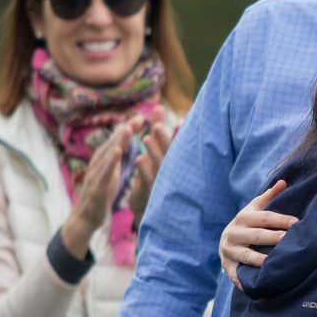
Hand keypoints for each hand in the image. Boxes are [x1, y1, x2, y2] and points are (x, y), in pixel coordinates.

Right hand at [61, 114, 146, 258]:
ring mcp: (96, 175)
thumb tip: (120, 144)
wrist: (86, 218)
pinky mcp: (96, 187)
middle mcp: (98, 164)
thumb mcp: (110, 173)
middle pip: (113, 143)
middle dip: (126, 130)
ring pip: (107, 154)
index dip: (128, 130)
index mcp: (104, 161)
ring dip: (118, 140)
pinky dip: (110, 161)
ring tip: (128, 128)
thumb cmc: (100, 194)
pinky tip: (118, 152)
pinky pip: (104, 172)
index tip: (143, 118)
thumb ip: (114, 159)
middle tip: (141, 117)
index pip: (117, 142)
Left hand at [128, 105, 172, 224]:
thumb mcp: (155, 153)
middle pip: (169, 153)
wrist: (147, 209)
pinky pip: (148, 180)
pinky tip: (138, 159)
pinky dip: (143, 170)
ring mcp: (162, 182)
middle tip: (157, 126)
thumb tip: (159, 107)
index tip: (179, 122)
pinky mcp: (151, 192)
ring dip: (153, 152)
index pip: (176, 145)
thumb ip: (157, 132)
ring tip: (144, 139)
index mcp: (171, 161)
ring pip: (159, 165)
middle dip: (164, 140)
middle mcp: (169, 171)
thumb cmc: (153, 177)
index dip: (178, 135)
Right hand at [220, 180, 296, 289]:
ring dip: (260, 259)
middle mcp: (234, 234)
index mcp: (243, 218)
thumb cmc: (247, 223)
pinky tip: (259, 283)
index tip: (296, 222)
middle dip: (272, 237)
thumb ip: (269, 196)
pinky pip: (237, 276)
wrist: (224, 242)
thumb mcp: (254, 209)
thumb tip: (283, 182)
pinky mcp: (228, 268)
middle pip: (256, 236)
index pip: (264, 218)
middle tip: (288, 240)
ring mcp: (230, 252)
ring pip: (246, 256)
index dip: (280, 219)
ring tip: (274, 262)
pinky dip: (246, 281)